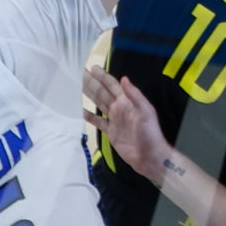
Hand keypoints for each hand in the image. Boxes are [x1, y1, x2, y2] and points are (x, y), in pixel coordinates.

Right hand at [83, 68, 174, 183]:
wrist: (149, 157)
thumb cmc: (150, 134)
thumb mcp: (145, 112)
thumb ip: (135, 95)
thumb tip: (124, 78)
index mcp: (127, 101)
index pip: (112, 85)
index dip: (103, 77)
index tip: (92, 68)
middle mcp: (119, 108)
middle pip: (102, 92)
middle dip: (91, 82)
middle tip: (78, 73)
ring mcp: (114, 119)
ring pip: (98, 104)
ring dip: (89, 95)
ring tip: (76, 87)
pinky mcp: (110, 132)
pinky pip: (98, 121)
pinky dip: (89, 116)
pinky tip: (79, 111)